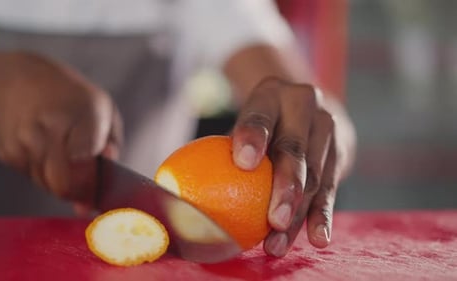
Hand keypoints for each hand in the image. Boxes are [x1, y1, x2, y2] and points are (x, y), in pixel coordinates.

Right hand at [0, 52, 121, 202]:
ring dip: (59, 180)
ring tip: (63, 153)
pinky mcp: (7, 154)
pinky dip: (41, 172)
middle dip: (76, 191)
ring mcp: (24, 143)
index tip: (97, 184)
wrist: (12, 77)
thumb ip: (112, 141)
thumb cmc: (65, 93)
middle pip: (62, 185)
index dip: (92, 180)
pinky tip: (44, 149)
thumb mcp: (101, 106)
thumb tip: (109, 164)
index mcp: (78, 115)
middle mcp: (47, 129)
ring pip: (47, 186)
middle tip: (84, 183)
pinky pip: (31, 178)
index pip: (84, 165)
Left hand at [231, 77, 355, 256]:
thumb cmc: (262, 122)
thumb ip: (223, 148)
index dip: (252, 137)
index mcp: (272, 94)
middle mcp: (305, 106)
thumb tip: (178, 187)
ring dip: (298, 214)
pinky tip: (317, 239)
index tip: (242, 163)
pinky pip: (330, 189)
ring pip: (314, 177)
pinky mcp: (340, 154)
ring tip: (278, 243)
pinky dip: (321, 216)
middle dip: (286, 186)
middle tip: (273, 219)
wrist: (308, 110)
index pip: (260, 115)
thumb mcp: (246, 121)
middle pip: (294, 149)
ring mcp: (328, 130)